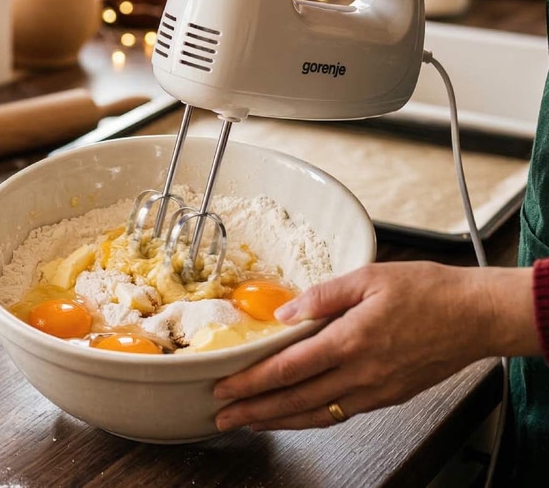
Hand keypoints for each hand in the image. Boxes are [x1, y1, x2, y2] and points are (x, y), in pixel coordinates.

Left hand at [213, 261, 536, 431]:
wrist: (478, 315)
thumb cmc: (429, 291)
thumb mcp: (368, 277)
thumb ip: (320, 296)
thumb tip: (282, 314)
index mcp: (351, 340)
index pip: (288, 369)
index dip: (251, 381)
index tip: (224, 386)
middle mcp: (361, 372)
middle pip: (295, 400)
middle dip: (254, 411)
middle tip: (222, 417)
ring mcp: (376, 389)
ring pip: (317, 414)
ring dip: (279, 422)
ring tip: (249, 423)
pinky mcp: (388, 396)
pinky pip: (341, 413)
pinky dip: (312, 418)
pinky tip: (295, 416)